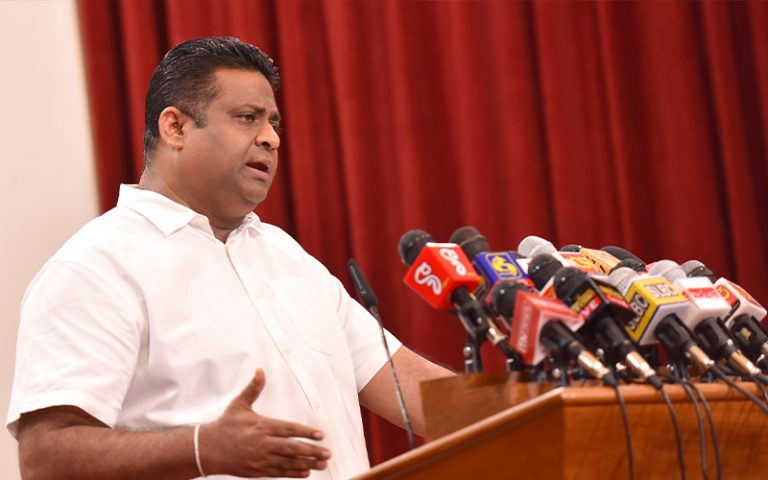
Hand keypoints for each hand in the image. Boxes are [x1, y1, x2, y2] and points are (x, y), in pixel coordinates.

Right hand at [199, 369, 330, 477]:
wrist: (207, 449)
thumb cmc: (225, 425)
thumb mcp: (239, 404)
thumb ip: (253, 388)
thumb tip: (260, 370)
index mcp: (261, 426)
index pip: (289, 429)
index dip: (306, 432)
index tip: (321, 434)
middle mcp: (263, 443)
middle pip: (292, 448)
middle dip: (312, 451)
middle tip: (328, 453)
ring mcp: (260, 459)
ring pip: (287, 463)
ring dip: (307, 463)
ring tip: (322, 464)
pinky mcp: (257, 471)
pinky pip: (278, 473)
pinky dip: (293, 473)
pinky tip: (305, 472)